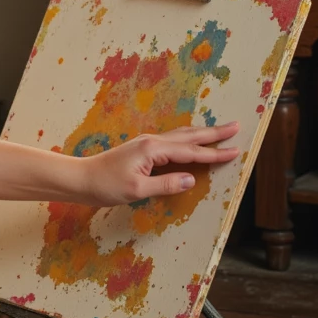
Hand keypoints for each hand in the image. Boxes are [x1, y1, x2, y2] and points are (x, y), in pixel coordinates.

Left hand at [79, 122, 240, 207]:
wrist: (82, 178)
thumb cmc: (106, 185)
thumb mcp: (138, 191)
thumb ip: (166, 184)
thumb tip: (191, 178)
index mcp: (153, 150)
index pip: (191, 151)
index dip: (214, 153)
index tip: (235, 150)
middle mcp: (152, 142)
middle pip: (189, 136)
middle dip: (214, 133)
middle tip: (236, 127)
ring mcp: (146, 143)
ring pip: (181, 136)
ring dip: (201, 134)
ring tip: (219, 132)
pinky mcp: (142, 148)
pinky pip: (172, 141)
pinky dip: (187, 139)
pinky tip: (190, 141)